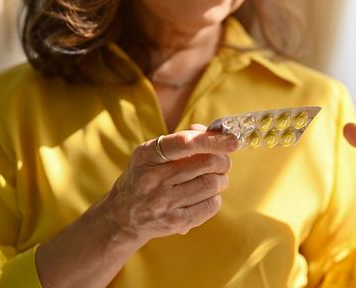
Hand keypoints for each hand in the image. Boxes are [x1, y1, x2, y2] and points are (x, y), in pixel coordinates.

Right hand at [103, 125, 238, 243]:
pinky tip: (205, 196)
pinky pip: (211, 205)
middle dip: (223, 160)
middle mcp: (154, 179)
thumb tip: (214, 133)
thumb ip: (181, 139)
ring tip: (213, 179)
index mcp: (147, 156)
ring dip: (221, 179)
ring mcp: (164, 203)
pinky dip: (215, 198)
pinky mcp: (176, 222)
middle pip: (207, 163)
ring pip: (212, 184)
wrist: (122, 216)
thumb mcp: (150, 154)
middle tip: (222, 161)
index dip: (213, 140)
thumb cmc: (143, 178)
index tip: (232, 140)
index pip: (185, 143)